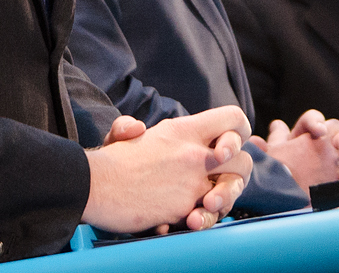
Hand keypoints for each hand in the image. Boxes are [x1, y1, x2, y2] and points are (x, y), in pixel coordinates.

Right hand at [83, 106, 252, 234]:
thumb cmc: (108, 162)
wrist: (95, 186)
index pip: (232, 119)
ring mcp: (191, 183)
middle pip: (243, 162)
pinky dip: (199, 220)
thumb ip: (131, 128)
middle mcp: (193, 154)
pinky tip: (184, 219)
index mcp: (182, 130)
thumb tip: (136, 129)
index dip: (236, 132)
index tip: (224, 147)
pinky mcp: (184, 208)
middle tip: (219, 183)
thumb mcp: (122, 135)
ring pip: (230, 193)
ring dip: (223, 201)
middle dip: (237, 176)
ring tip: (205, 205)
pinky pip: (206, 215)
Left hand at [252, 109, 338, 188]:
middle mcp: (324, 144)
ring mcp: (338, 162)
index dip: (316, 122)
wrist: (288, 204)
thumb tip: (255, 141)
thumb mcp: (273, 163)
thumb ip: (267, 152)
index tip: (318, 132)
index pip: (313, 119)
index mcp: (304, 135)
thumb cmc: (281, 177)